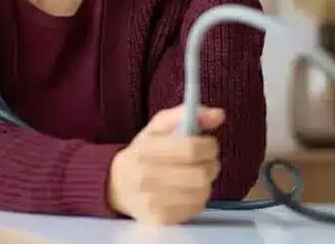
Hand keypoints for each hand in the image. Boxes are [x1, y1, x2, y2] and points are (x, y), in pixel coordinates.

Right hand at [107, 105, 224, 224]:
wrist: (116, 185)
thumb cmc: (143, 152)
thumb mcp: (158, 126)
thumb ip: (186, 114)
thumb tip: (218, 114)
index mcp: (146, 149)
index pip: (191, 149)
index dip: (208, 146)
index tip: (208, 144)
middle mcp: (146, 177)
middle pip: (201, 175)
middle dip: (211, 165)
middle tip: (204, 161)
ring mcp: (152, 201)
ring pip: (202, 193)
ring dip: (205, 182)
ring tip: (195, 175)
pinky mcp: (160, 219)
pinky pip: (196, 208)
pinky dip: (197, 198)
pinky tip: (187, 190)